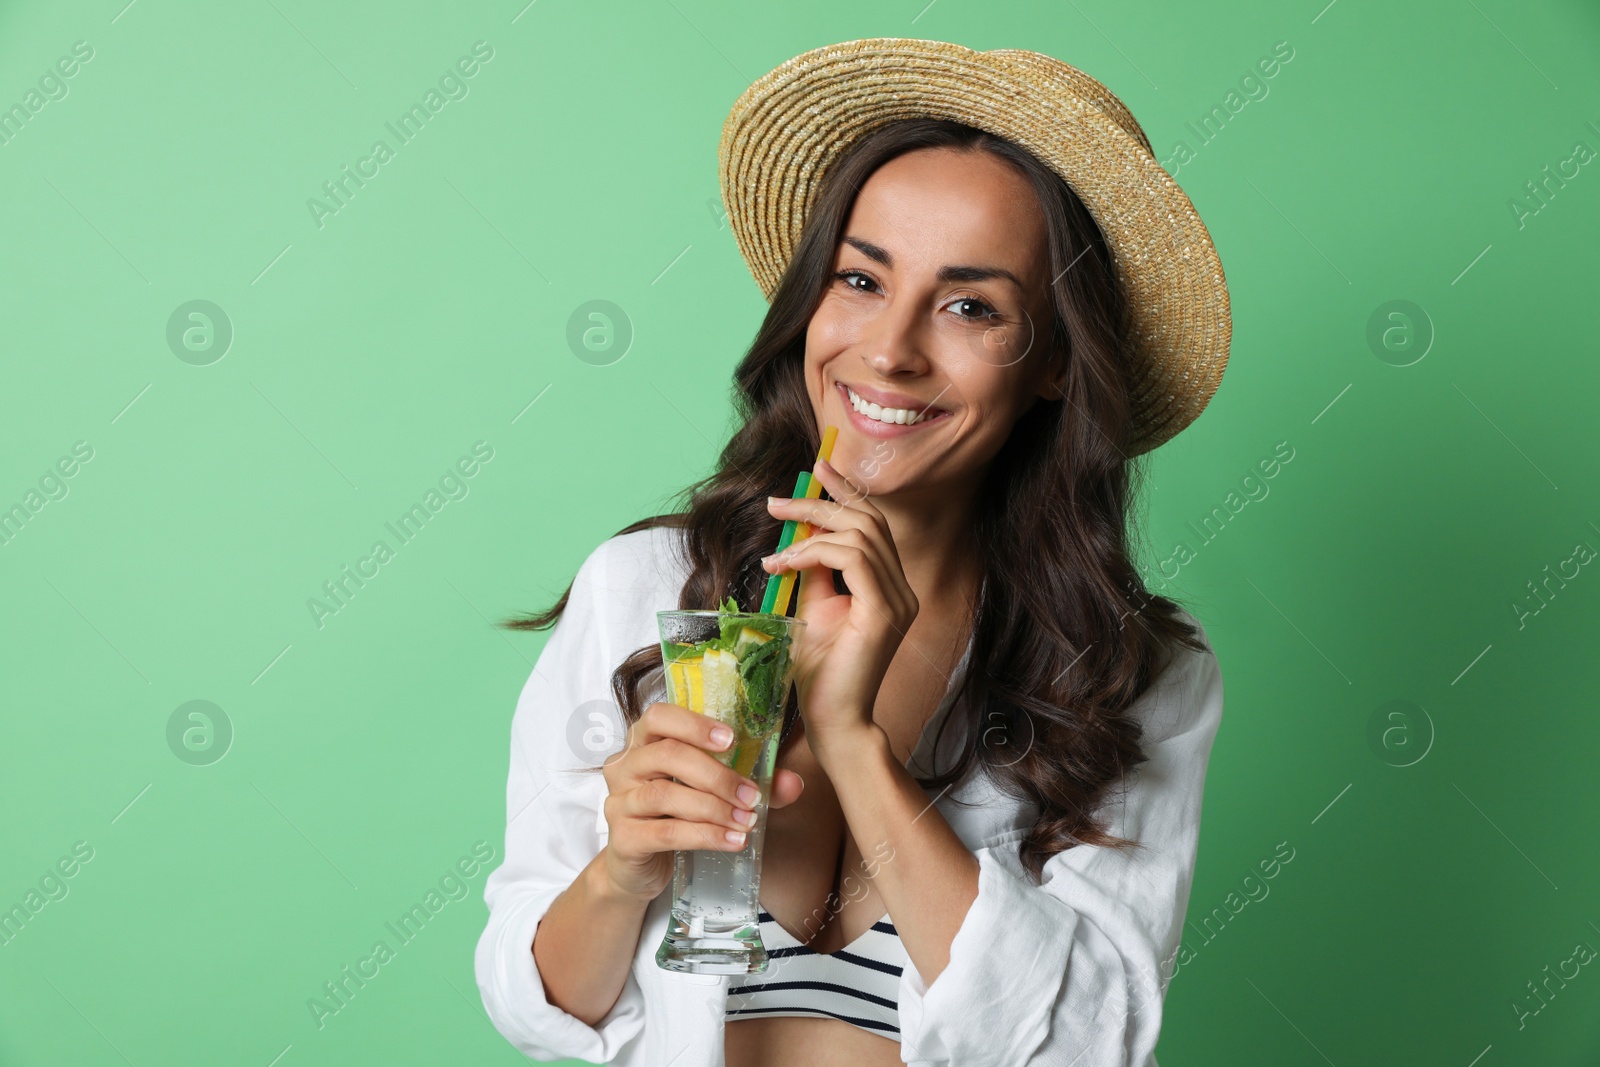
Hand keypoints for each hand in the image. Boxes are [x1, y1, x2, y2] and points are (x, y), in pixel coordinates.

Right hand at [598, 702, 804, 901]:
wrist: (639, 867)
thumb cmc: (675, 816)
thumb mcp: (709, 793)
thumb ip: (749, 783)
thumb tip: (793, 783)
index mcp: (644, 742)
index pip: (659, 717)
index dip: (694, 725)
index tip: (731, 740)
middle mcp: (624, 766)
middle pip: (667, 755)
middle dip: (716, 775)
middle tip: (751, 795)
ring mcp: (619, 802)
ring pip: (666, 795)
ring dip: (714, 808)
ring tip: (746, 821)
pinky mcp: (622, 839)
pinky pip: (665, 832)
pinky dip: (704, 836)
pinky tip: (731, 841)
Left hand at [762, 456, 918, 751]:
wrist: (832, 721)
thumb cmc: (819, 674)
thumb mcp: (811, 609)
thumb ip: (813, 573)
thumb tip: (798, 537)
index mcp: (889, 587)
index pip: (874, 524)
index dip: (847, 491)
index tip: (817, 469)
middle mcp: (901, 590)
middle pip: (868, 521)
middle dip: (821, 502)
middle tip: (780, 501)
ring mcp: (898, 601)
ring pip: (860, 535)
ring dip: (810, 529)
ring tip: (775, 541)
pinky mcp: (884, 613)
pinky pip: (852, 559)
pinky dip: (814, 553)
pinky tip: (785, 563)